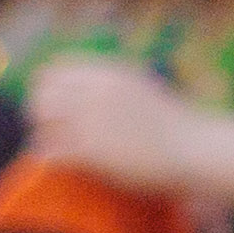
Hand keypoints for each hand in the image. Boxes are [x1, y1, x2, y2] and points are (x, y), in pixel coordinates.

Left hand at [23, 49, 195, 185]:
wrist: (193, 147)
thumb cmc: (170, 122)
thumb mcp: (138, 87)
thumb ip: (108, 84)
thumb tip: (81, 88)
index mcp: (107, 73)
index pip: (54, 70)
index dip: (47, 87)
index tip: (53, 103)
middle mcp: (95, 92)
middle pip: (41, 94)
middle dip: (40, 111)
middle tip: (50, 127)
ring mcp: (91, 120)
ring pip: (41, 121)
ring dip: (43, 133)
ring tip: (53, 145)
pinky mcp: (90, 150)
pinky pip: (49, 149)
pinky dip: (47, 156)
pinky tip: (55, 162)